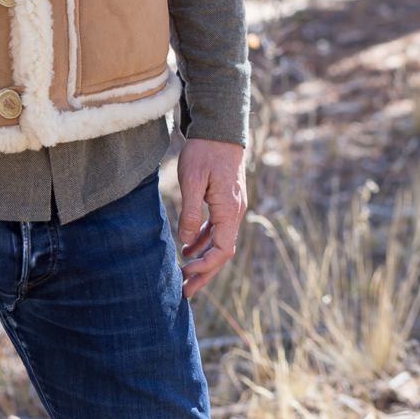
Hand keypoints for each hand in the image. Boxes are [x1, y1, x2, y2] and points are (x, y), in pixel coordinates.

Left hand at [177, 137, 246, 297]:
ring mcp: (232, 207)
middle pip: (222, 252)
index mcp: (230, 210)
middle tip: (185, 290)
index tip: (186, 273)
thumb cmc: (204, 151)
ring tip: (184, 273)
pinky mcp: (225, 201)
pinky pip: (217, 229)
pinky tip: (189, 245)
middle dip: (204, 272)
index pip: (223, 250)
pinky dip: (204, 240)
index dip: (206, 266)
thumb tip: (186, 239)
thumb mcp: (192, 179)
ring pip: (219, 242)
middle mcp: (235, 212)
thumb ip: (190, 211)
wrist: (220, 128)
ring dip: (203, 258)